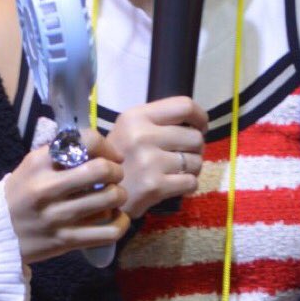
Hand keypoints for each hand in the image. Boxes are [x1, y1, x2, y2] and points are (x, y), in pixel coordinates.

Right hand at [5, 133, 128, 262]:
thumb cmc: (21, 194)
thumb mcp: (32, 166)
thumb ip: (62, 154)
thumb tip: (103, 151)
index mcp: (39, 163)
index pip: (86, 142)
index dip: (107, 147)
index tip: (110, 157)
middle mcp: (47, 188)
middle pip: (102, 170)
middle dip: (116, 172)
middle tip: (114, 177)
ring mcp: (57, 217)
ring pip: (109, 199)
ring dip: (119, 196)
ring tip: (112, 198)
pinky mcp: (66, 241)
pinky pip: (108, 231)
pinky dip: (120, 223)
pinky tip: (115, 218)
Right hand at [107, 96, 207, 219]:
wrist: (99, 194)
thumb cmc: (119, 159)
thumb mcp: (129, 130)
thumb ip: (158, 122)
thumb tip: (198, 125)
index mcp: (136, 117)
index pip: (184, 106)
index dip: (200, 118)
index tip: (199, 128)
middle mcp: (141, 136)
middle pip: (195, 137)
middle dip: (195, 149)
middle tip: (182, 156)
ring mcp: (148, 162)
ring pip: (196, 161)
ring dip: (192, 168)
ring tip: (175, 172)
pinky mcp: (154, 186)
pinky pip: (191, 182)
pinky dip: (188, 185)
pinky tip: (174, 185)